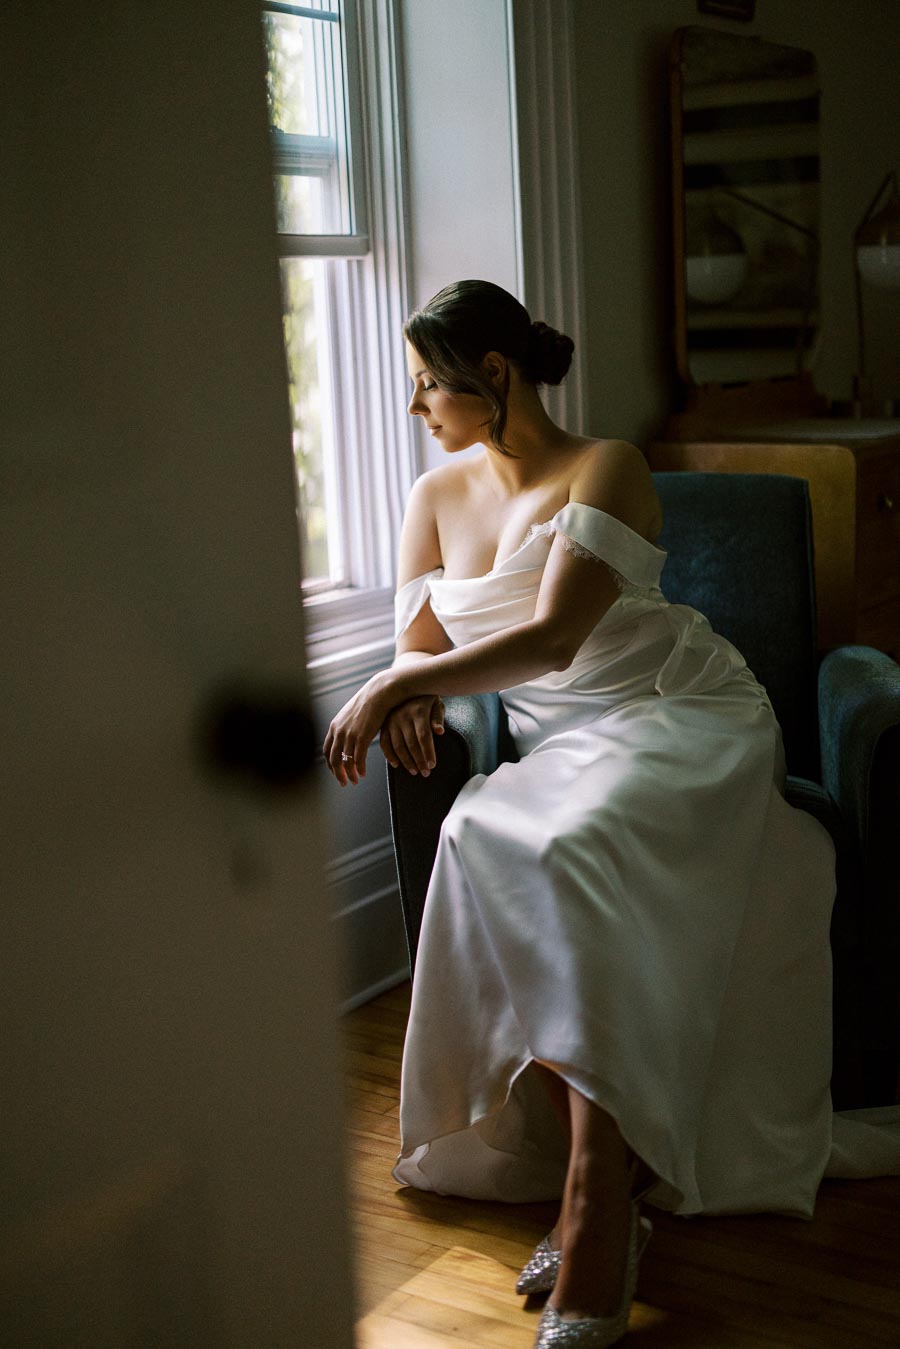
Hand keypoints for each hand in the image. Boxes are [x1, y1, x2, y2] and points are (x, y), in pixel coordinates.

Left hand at [323, 671, 395, 785]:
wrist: (379, 692)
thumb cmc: (369, 701)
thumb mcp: (352, 714)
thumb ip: (347, 726)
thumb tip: (349, 735)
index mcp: (335, 726)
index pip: (327, 750)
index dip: (330, 763)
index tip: (336, 771)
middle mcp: (339, 731)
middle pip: (333, 759)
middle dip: (337, 773)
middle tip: (343, 782)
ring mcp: (349, 735)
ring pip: (345, 761)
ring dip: (349, 774)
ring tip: (355, 781)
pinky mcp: (362, 737)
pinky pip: (358, 759)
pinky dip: (359, 769)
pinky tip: (363, 773)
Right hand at [380, 695, 444, 775]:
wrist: (407, 687)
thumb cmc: (427, 699)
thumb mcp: (436, 704)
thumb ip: (438, 717)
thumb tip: (440, 731)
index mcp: (418, 711)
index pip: (423, 736)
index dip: (428, 752)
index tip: (432, 766)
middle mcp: (402, 716)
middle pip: (411, 744)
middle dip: (419, 761)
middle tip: (426, 773)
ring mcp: (390, 721)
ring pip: (398, 746)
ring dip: (406, 761)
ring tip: (415, 771)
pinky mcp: (383, 725)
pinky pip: (384, 743)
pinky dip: (389, 755)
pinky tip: (397, 765)